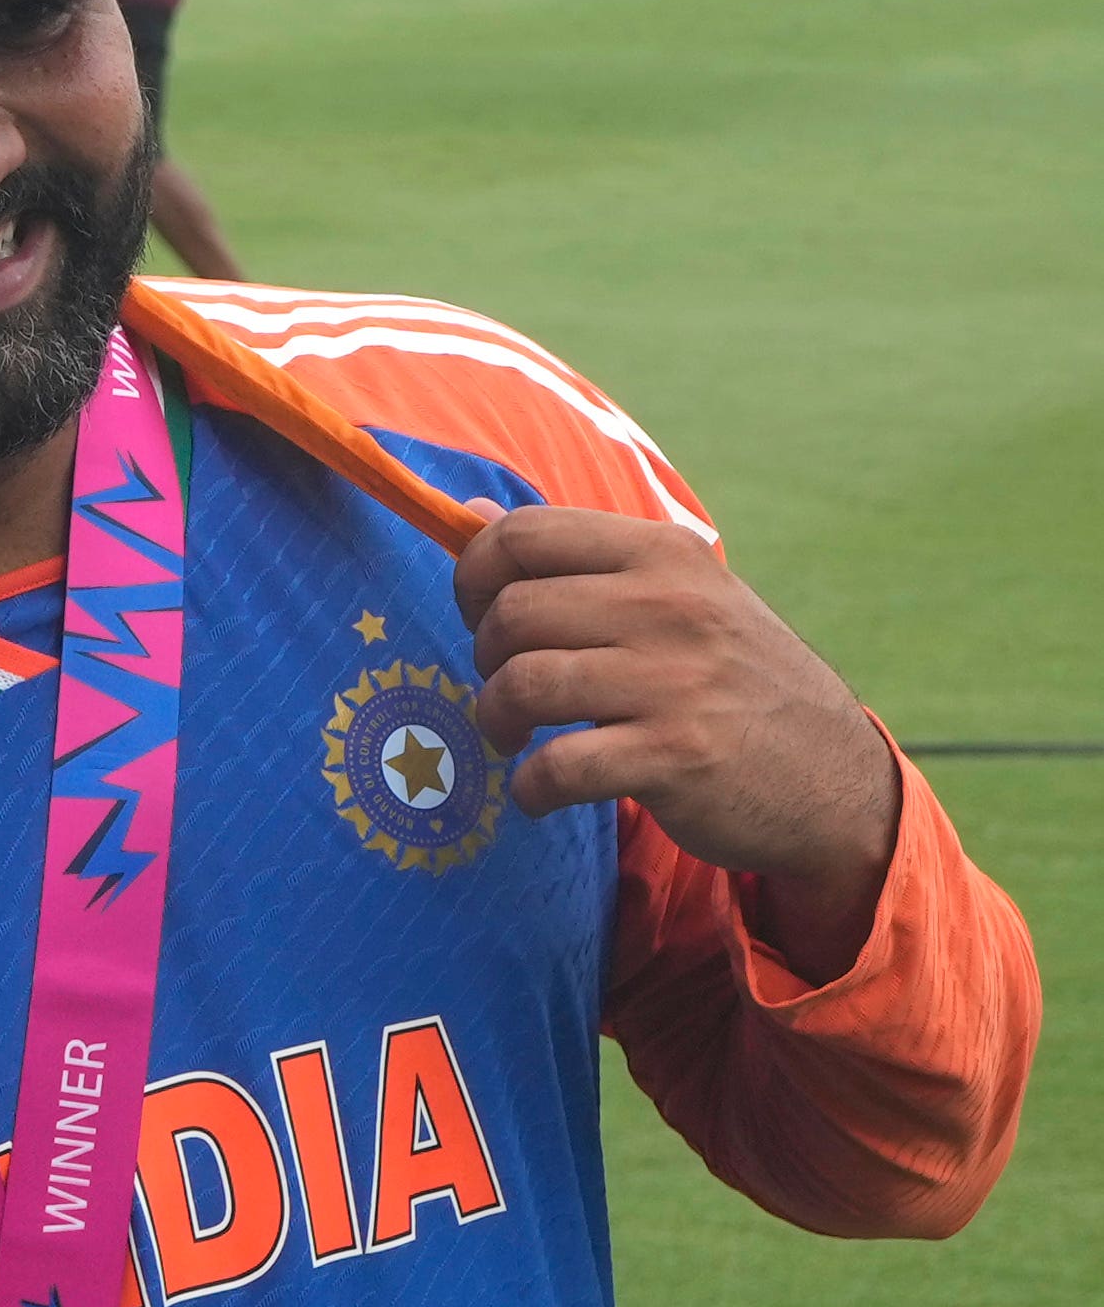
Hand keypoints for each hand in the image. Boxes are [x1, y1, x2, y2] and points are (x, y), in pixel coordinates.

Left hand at [456, 503, 900, 979]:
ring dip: (495, 719)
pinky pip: (556, 767)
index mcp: (664, 553)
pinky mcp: (676, 755)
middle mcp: (672, 606)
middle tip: (508, 689)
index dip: (474, 577)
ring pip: (522, 683)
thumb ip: (577, 562)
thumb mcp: (677, 599)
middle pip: (511, 612)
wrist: (835, 778)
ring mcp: (676, 680)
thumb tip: (471, 515)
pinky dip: (530, 787)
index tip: (484, 618)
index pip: (524, 533)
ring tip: (514, 736)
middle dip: (484, 658)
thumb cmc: (732, 681)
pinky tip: (542, 791)